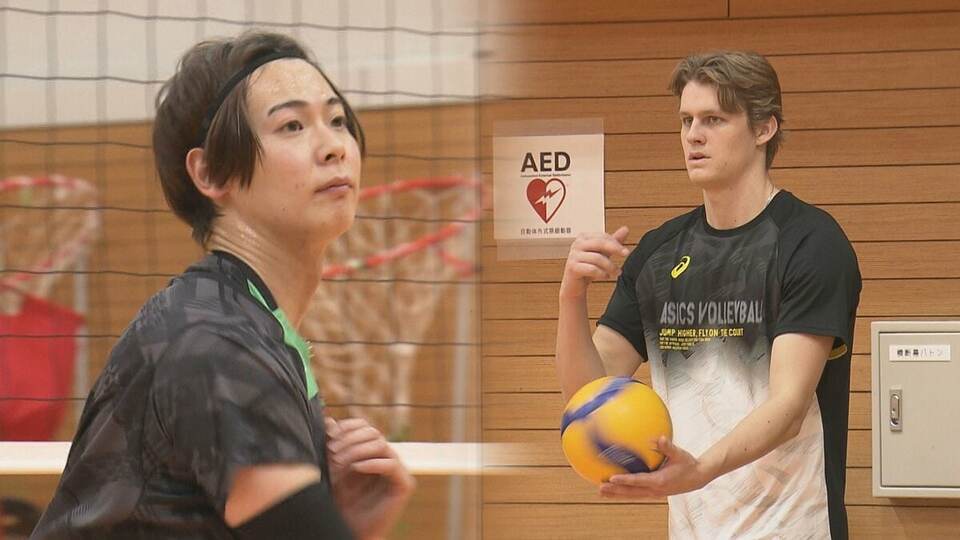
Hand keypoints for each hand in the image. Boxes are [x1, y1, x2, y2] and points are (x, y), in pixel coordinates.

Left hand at [326, 417, 415, 539]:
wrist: (349, 530)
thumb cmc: (340, 502)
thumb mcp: (332, 470)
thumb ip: (333, 445)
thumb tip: (329, 420)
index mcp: (371, 452)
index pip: (364, 426)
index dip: (347, 427)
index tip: (329, 437)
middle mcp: (386, 458)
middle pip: (373, 432)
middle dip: (349, 440)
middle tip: (332, 453)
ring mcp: (397, 471)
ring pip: (382, 444)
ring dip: (358, 450)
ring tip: (341, 462)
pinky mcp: (404, 485)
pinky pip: (391, 464)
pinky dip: (372, 463)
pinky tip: (356, 468)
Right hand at [560, 226, 629, 298]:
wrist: (574, 285)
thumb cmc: (588, 267)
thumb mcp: (602, 253)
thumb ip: (613, 241)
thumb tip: (625, 229)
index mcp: (584, 237)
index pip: (603, 236)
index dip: (616, 243)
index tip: (625, 251)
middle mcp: (577, 244)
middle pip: (600, 243)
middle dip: (615, 249)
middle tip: (626, 254)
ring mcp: (573, 255)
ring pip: (597, 258)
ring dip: (610, 266)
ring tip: (617, 272)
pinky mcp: (572, 267)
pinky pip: (591, 269)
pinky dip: (602, 273)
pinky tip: (606, 276)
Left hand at [598, 437, 711, 498]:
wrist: (697, 477)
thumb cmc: (688, 464)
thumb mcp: (680, 454)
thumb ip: (668, 447)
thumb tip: (660, 438)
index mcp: (659, 481)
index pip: (638, 481)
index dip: (625, 481)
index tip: (611, 478)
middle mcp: (654, 490)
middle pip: (631, 492)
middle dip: (615, 491)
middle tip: (600, 488)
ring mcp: (653, 493)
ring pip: (632, 495)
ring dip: (616, 494)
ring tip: (601, 492)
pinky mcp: (653, 492)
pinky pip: (636, 493)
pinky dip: (624, 491)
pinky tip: (614, 487)